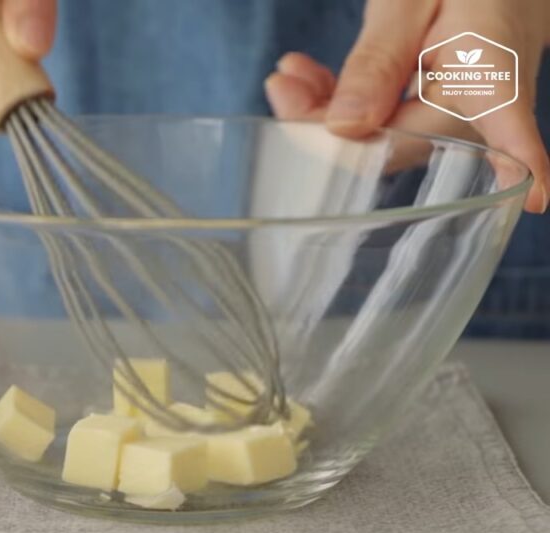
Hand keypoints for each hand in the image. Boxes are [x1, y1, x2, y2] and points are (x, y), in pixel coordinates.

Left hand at [266, 0, 549, 213]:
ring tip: (287, 75)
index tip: (535, 198)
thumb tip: (347, 130)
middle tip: (281, 84)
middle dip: (330, 128)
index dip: (522, 164)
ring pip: (383, 135)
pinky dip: (340, 103)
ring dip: (326, 113)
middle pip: (400, 144)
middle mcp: (480, 102)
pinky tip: (305, 77)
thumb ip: (379, 61)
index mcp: (491, 68)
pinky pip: (384, 120)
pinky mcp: (435, 107)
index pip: (510, 129)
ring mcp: (458, 110)